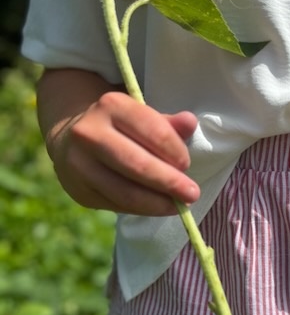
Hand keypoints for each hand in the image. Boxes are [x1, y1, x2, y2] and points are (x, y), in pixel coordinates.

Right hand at [48, 91, 199, 214]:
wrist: (72, 140)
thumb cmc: (121, 129)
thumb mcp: (143, 117)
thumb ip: (168, 124)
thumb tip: (190, 123)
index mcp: (111, 105)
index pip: (152, 130)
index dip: (175, 150)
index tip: (187, 165)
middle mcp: (89, 133)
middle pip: (137, 164)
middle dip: (169, 182)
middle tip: (192, 194)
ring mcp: (78, 163)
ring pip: (126, 191)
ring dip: (157, 202)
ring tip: (178, 206)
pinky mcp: (78, 189)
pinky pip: (116, 204)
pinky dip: (142, 209)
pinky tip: (157, 207)